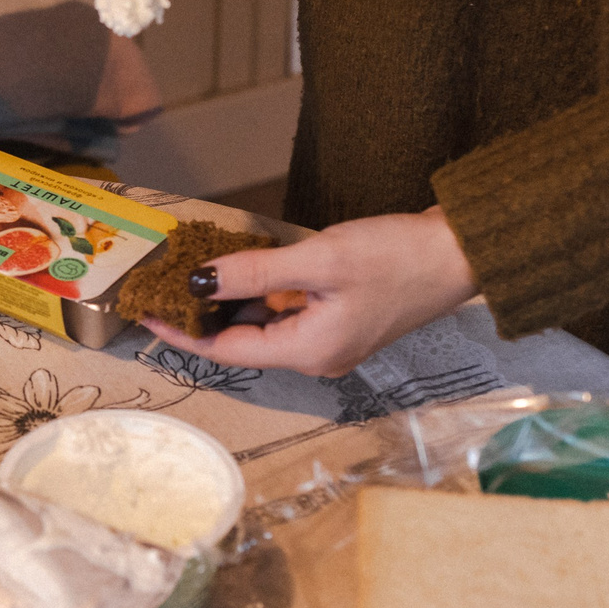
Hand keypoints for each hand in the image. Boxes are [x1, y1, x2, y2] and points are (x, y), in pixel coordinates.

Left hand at [143, 208, 479, 377]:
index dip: (183, 332)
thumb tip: (201, 282)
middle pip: (243, 341)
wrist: (461, 251)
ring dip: (231, 301)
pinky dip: (261, 293)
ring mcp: (331, 340)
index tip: (147, 313)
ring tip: (193, 272)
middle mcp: (317, 356)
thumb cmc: (398, 257)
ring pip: (264, 324)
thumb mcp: (319, 260)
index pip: (227, 351)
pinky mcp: (342, 320)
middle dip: (203, 314)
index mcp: (310, 352)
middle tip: (164, 283)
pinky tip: (244, 269)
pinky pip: (286, 311)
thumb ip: (255, 272)